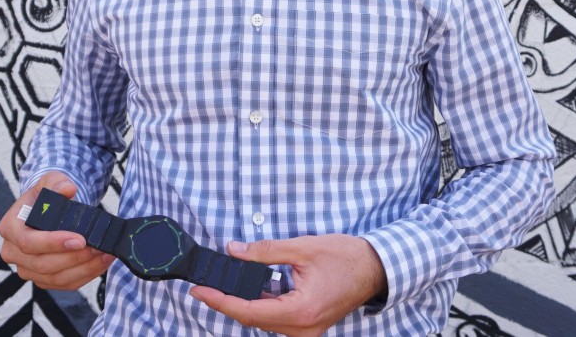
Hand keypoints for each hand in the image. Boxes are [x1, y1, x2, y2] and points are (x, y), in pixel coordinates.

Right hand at [0, 172, 114, 289]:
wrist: (44, 209)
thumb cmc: (44, 196)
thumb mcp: (50, 181)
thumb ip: (57, 182)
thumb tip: (68, 189)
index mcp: (10, 227)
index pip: (28, 242)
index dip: (54, 243)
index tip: (80, 240)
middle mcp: (13, 252)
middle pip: (43, 264)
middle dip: (75, 257)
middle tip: (99, 247)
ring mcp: (26, 269)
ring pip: (55, 278)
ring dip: (84, 268)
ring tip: (105, 254)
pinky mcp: (41, 278)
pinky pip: (63, 284)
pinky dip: (85, 275)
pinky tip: (100, 263)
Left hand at [189, 234, 385, 336]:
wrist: (376, 268)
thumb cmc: (345, 257)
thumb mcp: (302, 248)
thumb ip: (265, 251)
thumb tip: (234, 251)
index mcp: (300, 311)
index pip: (249, 311)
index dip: (220, 301)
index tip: (199, 291)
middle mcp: (303, 329)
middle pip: (254, 320)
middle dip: (227, 302)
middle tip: (204, 285)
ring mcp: (307, 330)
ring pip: (265, 321)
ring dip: (243, 304)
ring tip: (222, 286)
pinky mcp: (309, 325)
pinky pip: (278, 319)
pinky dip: (261, 305)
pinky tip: (249, 290)